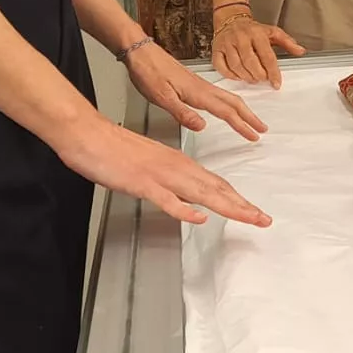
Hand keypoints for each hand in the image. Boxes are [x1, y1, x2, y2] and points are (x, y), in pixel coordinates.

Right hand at [57, 114, 270, 227]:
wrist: (88, 133)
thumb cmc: (114, 149)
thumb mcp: (149, 167)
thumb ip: (170, 182)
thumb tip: (187, 200)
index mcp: (178, 163)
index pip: (216, 183)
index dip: (238, 199)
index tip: (256, 212)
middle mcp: (176, 167)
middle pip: (216, 189)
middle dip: (243, 206)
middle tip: (265, 219)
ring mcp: (159, 175)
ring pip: (200, 193)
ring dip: (227, 206)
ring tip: (249, 217)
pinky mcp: (140, 182)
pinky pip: (165, 198)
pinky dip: (183, 208)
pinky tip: (198, 217)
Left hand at [124, 40, 266, 140]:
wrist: (140, 52)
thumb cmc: (148, 73)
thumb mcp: (161, 97)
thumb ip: (182, 113)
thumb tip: (203, 126)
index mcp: (197, 93)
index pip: (226, 112)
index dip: (241, 125)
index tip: (254, 135)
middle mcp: (202, 88)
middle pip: (234, 103)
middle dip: (250, 116)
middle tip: (262, 128)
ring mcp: (199, 84)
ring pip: (229, 97)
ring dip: (243, 110)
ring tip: (251, 119)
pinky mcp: (194, 83)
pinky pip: (220, 94)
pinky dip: (231, 103)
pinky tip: (228, 106)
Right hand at [211, 11, 305, 88]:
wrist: (230, 19)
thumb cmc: (252, 29)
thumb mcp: (272, 32)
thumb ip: (288, 42)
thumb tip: (301, 51)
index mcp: (257, 33)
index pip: (267, 56)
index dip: (273, 72)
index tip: (276, 83)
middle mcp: (241, 38)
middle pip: (250, 62)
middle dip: (259, 75)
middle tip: (263, 79)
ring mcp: (227, 44)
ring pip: (236, 66)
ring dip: (246, 77)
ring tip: (253, 78)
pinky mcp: (216, 50)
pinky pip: (221, 67)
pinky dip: (230, 75)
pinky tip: (239, 76)